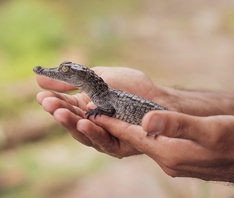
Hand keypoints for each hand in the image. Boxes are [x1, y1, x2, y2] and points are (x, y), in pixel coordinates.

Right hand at [36, 66, 171, 156]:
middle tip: (48, 103)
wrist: (157, 97)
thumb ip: (71, 81)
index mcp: (85, 107)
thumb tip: (40, 79)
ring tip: (59, 112)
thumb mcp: (96, 78)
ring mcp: (102, 135)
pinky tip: (84, 121)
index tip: (41, 96)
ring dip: (70, 123)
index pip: (65, 106)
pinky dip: (93, 132)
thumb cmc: (129, 86)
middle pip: (71, 121)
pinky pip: (102, 141)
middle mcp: (91, 123)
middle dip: (58, 111)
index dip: (53, 101)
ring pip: (82, 133)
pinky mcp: (116, 146)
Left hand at [91, 111, 233, 182]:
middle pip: (131, 139)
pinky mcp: (180, 159)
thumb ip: (178, 125)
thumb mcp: (210, 129)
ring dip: (125, 129)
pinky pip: (153, 145)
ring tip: (109, 117)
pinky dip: (142, 134)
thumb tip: (147, 120)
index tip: (91, 110)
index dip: (111, 121)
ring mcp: (173, 162)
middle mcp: (166, 160)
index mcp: (169, 151)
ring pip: (141, 142)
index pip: (131, 134)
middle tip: (93, 111)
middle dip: (112, 125)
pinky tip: (140, 127)